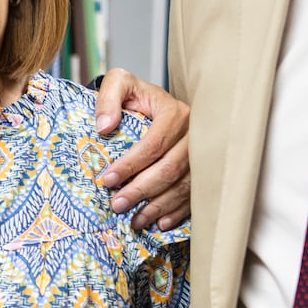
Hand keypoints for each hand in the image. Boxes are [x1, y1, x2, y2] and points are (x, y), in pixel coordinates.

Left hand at [92, 70, 191, 226]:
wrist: (152, 104)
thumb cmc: (136, 96)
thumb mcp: (119, 84)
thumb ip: (108, 98)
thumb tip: (104, 126)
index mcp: (174, 112)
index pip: (154, 143)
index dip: (131, 164)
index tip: (107, 180)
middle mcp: (193, 133)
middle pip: (170, 168)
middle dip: (142, 190)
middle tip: (117, 205)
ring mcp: (202, 153)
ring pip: (183, 185)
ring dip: (158, 206)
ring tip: (135, 220)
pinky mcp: (203, 169)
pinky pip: (194, 195)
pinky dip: (178, 212)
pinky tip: (160, 223)